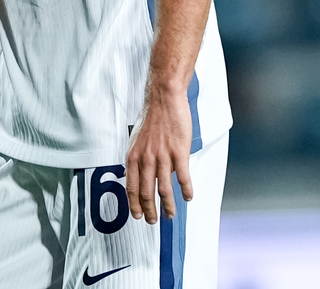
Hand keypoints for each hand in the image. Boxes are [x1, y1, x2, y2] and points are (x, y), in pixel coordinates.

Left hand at [125, 86, 192, 222]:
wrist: (164, 98)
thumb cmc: (152, 117)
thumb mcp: (137, 139)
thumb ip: (138, 157)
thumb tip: (138, 174)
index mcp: (134, 155)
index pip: (131, 187)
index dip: (135, 204)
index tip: (138, 216)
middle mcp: (146, 159)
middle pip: (146, 192)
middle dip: (150, 210)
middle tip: (154, 221)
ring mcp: (163, 156)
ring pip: (164, 190)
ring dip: (168, 206)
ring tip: (170, 215)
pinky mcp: (179, 153)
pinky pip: (183, 178)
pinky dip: (186, 190)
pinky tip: (188, 197)